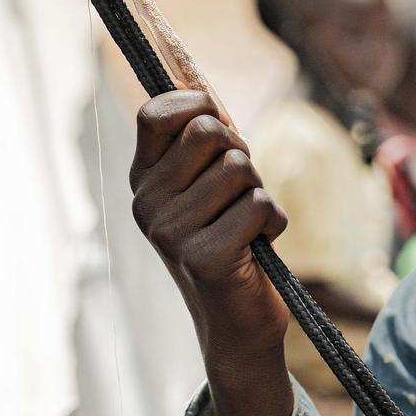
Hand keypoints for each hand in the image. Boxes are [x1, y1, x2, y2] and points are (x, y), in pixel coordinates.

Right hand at [130, 91, 291, 360]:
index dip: (197, 105)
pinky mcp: (204, 257)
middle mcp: (146, 204)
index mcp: (142, 181)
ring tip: (246, 224)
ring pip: (240, 169)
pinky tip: (257, 248)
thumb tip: (202, 93)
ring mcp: (170, 233)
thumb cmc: (230, 240)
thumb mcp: (207, 186)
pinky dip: (272, 223)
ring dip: (259, 193)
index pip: (155, 114)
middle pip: (208, 132)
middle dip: (240, 153)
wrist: (235, 322)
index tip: (219, 127)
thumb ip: (202, 143)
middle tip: (240, 191)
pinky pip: (259, 205)